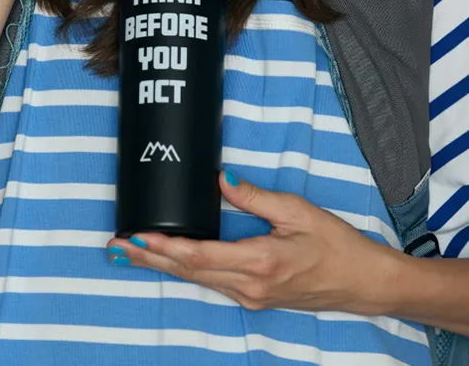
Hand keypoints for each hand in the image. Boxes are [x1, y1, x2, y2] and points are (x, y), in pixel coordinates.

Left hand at [106, 168, 404, 315]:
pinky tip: (169, 263)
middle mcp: (250, 286)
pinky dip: (184, 271)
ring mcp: (251, 297)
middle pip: (188, 272)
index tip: (137, 237)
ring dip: (162, 266)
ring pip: (196, 280)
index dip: (165, 247)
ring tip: (131, 254)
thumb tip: (221, 180)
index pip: (199, 255)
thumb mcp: (297, 212)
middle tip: (117, 247)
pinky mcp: (254, 298)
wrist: (363, 283)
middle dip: (149, 259)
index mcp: (260, 262)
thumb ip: (254, 197)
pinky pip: (211, 283)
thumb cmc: (335, 244)